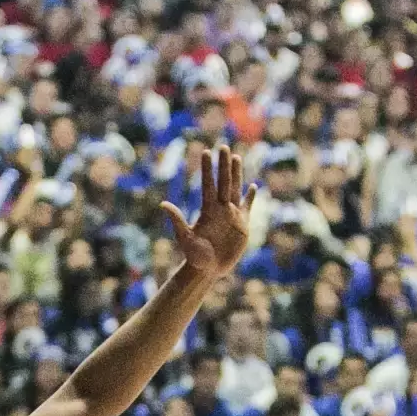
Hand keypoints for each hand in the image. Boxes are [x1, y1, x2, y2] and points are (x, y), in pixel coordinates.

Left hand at [161, 146, 253, 277]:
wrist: (208, 270)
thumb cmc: (194, 257)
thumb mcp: (185, 238)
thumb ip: (176, 220)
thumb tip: (163, 204)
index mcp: (208, 211)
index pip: (208, 185)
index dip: (207, 169)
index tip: (205, 152)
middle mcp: (220, 209)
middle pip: (224, 182)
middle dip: (224, 165)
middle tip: (223, 146)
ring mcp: (232, 215)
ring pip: (235, 189)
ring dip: (237, 174)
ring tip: (236, 157)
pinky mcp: (242, 225)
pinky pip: (247, 207)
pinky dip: (251, 198)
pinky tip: (253, 186)